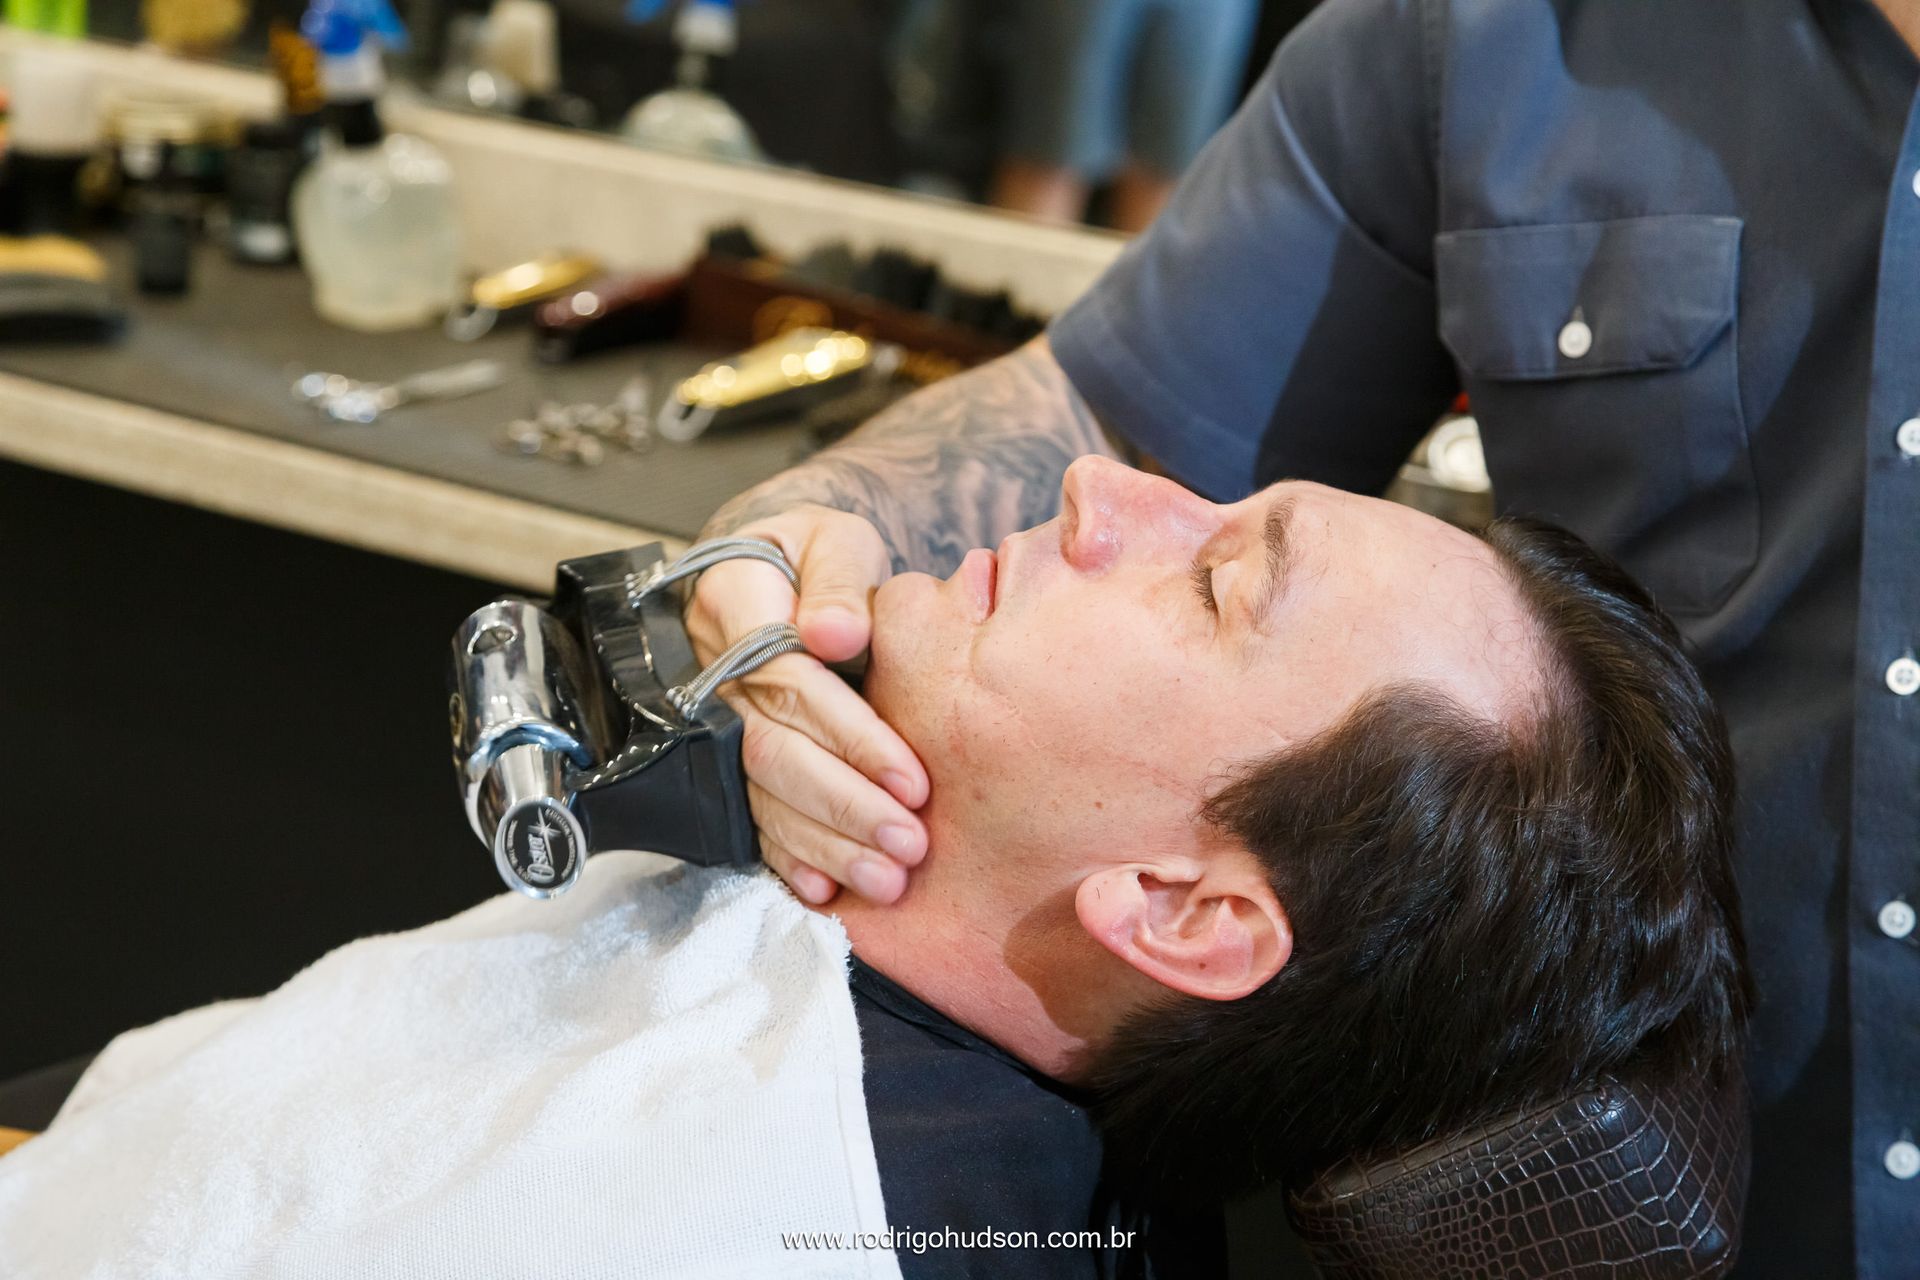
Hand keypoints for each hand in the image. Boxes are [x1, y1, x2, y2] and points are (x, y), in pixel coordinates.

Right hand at [684, 506, 929, 903]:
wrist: (770, 573)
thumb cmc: (814, 558)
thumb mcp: (833, 538)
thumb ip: (839, 580)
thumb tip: (834, 635)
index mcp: (732, 603)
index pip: (789, 679)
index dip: (851, 735)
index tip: (913, 777)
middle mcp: (708, 671)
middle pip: (771, 751)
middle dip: (844, 804)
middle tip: (910, 844)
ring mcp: (708, 722)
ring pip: (760, 794)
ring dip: (824, 844)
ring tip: (887, 879)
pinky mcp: (721, 759)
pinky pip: (746, 816)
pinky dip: (786, 857)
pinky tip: (826, 890)